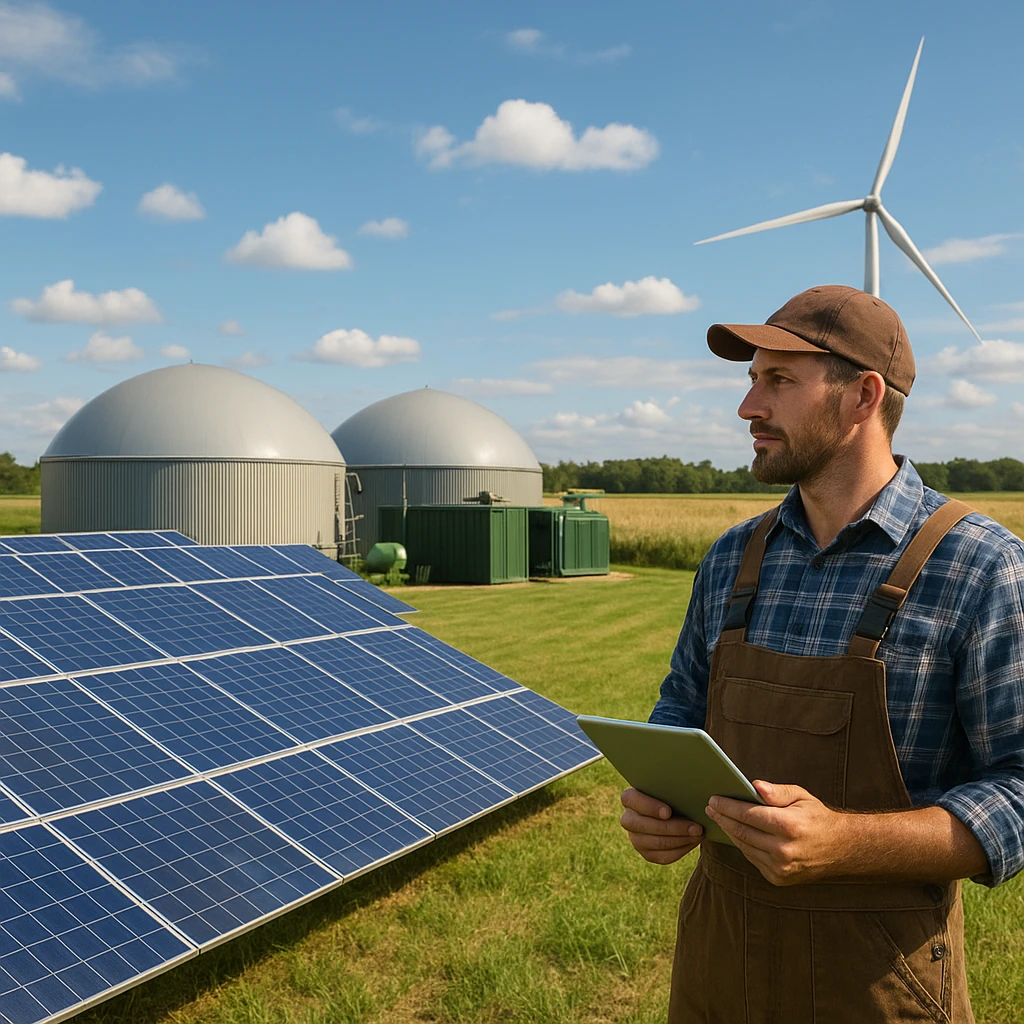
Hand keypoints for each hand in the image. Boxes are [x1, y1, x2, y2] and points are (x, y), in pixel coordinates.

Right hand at [620, 787, 702, 864]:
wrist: (676, 812)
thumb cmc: (672, 795)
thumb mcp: (669, 788)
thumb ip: (671, 788)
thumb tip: (686, 788)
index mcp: (629, 798)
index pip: (631, 800)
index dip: (649, 807)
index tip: (668, 812)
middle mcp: (628, 819)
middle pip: (644, 826)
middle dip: (672, 828)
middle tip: (696, 827)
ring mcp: (635, 839)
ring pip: (656, 842)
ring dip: (680, 839)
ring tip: (698, 834)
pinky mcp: (646, 854)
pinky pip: (662, 856)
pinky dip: (681, 849)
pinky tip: (693, 841)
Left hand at [705, 780, 846, 884]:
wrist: (841, 849)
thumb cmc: (817, 818)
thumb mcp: (801, 797)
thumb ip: (777, 792)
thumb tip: (754, 786)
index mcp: (789, 826)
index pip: (748, 815)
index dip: (727, 806)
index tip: (713, 799)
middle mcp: (783, 849)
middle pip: (742, 832)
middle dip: (723, 818)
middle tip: (710, 807)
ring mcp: (780, 867)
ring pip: (745, 847)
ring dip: (729, 832)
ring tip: (719, 818)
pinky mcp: (778, 878)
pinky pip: (752, 858)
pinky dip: (743, 845)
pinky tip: (736, 833)